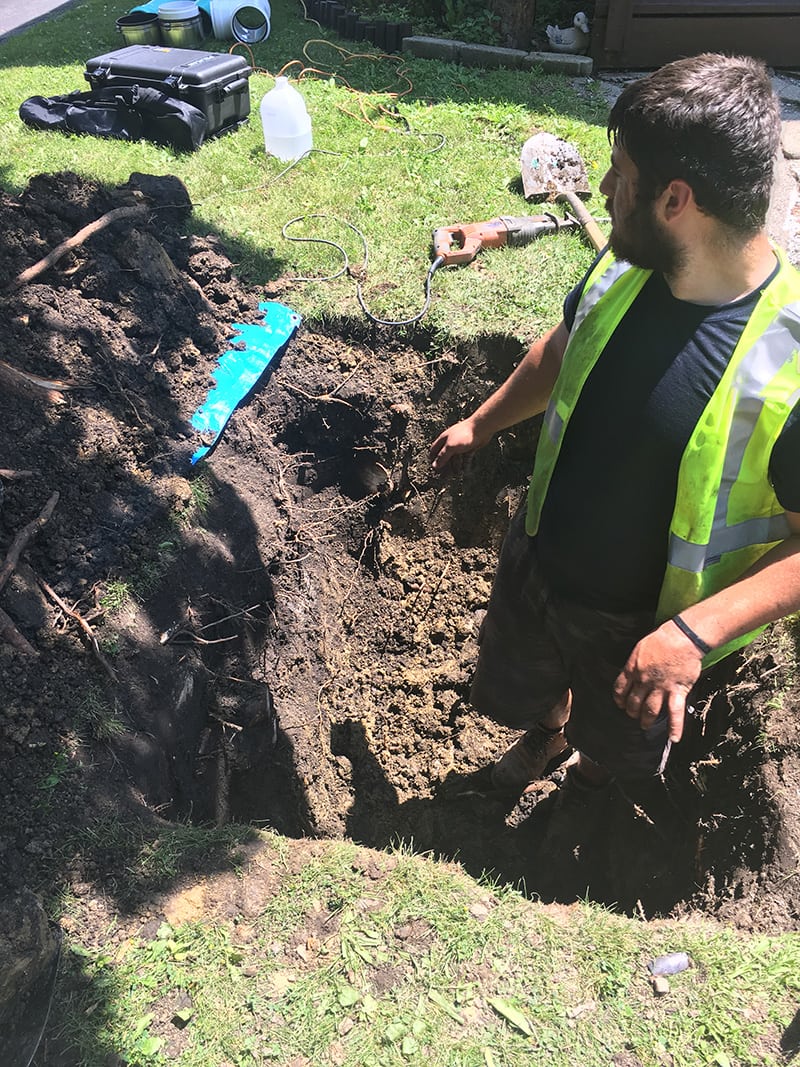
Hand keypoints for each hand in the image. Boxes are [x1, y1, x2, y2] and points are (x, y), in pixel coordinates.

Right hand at [429, 418, 489, 472]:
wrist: (481, 428)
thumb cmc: (464, 434)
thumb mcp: (450, 447)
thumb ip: (442, 456)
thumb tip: (435, 465)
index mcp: (444, 440)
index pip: (435, 450)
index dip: (434, 460)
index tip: (434, 469)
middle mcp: (451, 442)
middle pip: (446, 457)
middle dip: (445, 467)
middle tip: (445, 477)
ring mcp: (461, 445)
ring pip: (456, 459)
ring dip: (456, 467)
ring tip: (457, 475)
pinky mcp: (470, 448)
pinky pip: (466, 458)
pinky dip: (465, 464)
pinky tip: (465, 471)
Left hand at [612, 620, 704, 741]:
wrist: (682, 637)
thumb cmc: (662, 638)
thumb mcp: (640, 648)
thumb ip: (635, 663)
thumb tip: (632, 672)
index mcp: (633, 669)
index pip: (620, 688)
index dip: (619, 698)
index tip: (620, 703)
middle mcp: (644, 681)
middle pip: (634, 702)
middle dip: (631, 711)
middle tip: (632, 715)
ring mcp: (660, 688)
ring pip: (650, 710)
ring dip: (646, 720)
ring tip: (644, 725)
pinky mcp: (677, 691)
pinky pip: (675, 713)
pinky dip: (675, 727)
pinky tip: (674, 738)